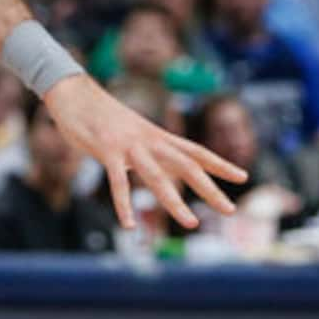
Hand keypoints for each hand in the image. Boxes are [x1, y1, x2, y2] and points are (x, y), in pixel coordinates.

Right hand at [41, 75, 243, 228]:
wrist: (75, 93)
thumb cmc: (104, 115)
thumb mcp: (134, 133)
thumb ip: (148, 151)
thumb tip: (160, 168)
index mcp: (159, 137)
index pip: (197, 151)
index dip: (220, 164)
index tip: (243, 177)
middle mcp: (150, 141)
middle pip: (188, 165)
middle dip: (210, 188)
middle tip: (231, 209)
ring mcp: (129, 145)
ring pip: (157, 176)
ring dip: (175, 202)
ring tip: (192, 224)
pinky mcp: (106, 150)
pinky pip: (117, 181)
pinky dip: (124, 204)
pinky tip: (130, 225)